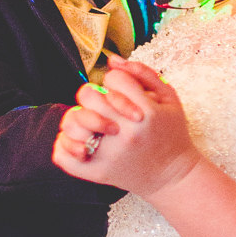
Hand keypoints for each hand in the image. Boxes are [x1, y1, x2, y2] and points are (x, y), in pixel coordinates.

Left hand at [52, 59, 200, 197]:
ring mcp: (109, 154)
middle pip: (89, 96)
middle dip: (94, 95)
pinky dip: (64, 144)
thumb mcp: (169, 98)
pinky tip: (80, 141)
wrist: (172, 176)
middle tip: (104, 106)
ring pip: (73, 122)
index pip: (113, 79)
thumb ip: (142, 73)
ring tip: (92, 124)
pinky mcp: (97, 172)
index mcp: (145, 112)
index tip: (123, 92)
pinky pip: (63, 154)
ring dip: (79, 118)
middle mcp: (125, 133)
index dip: (115, 81)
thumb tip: (112, 61)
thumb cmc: (170, 132)